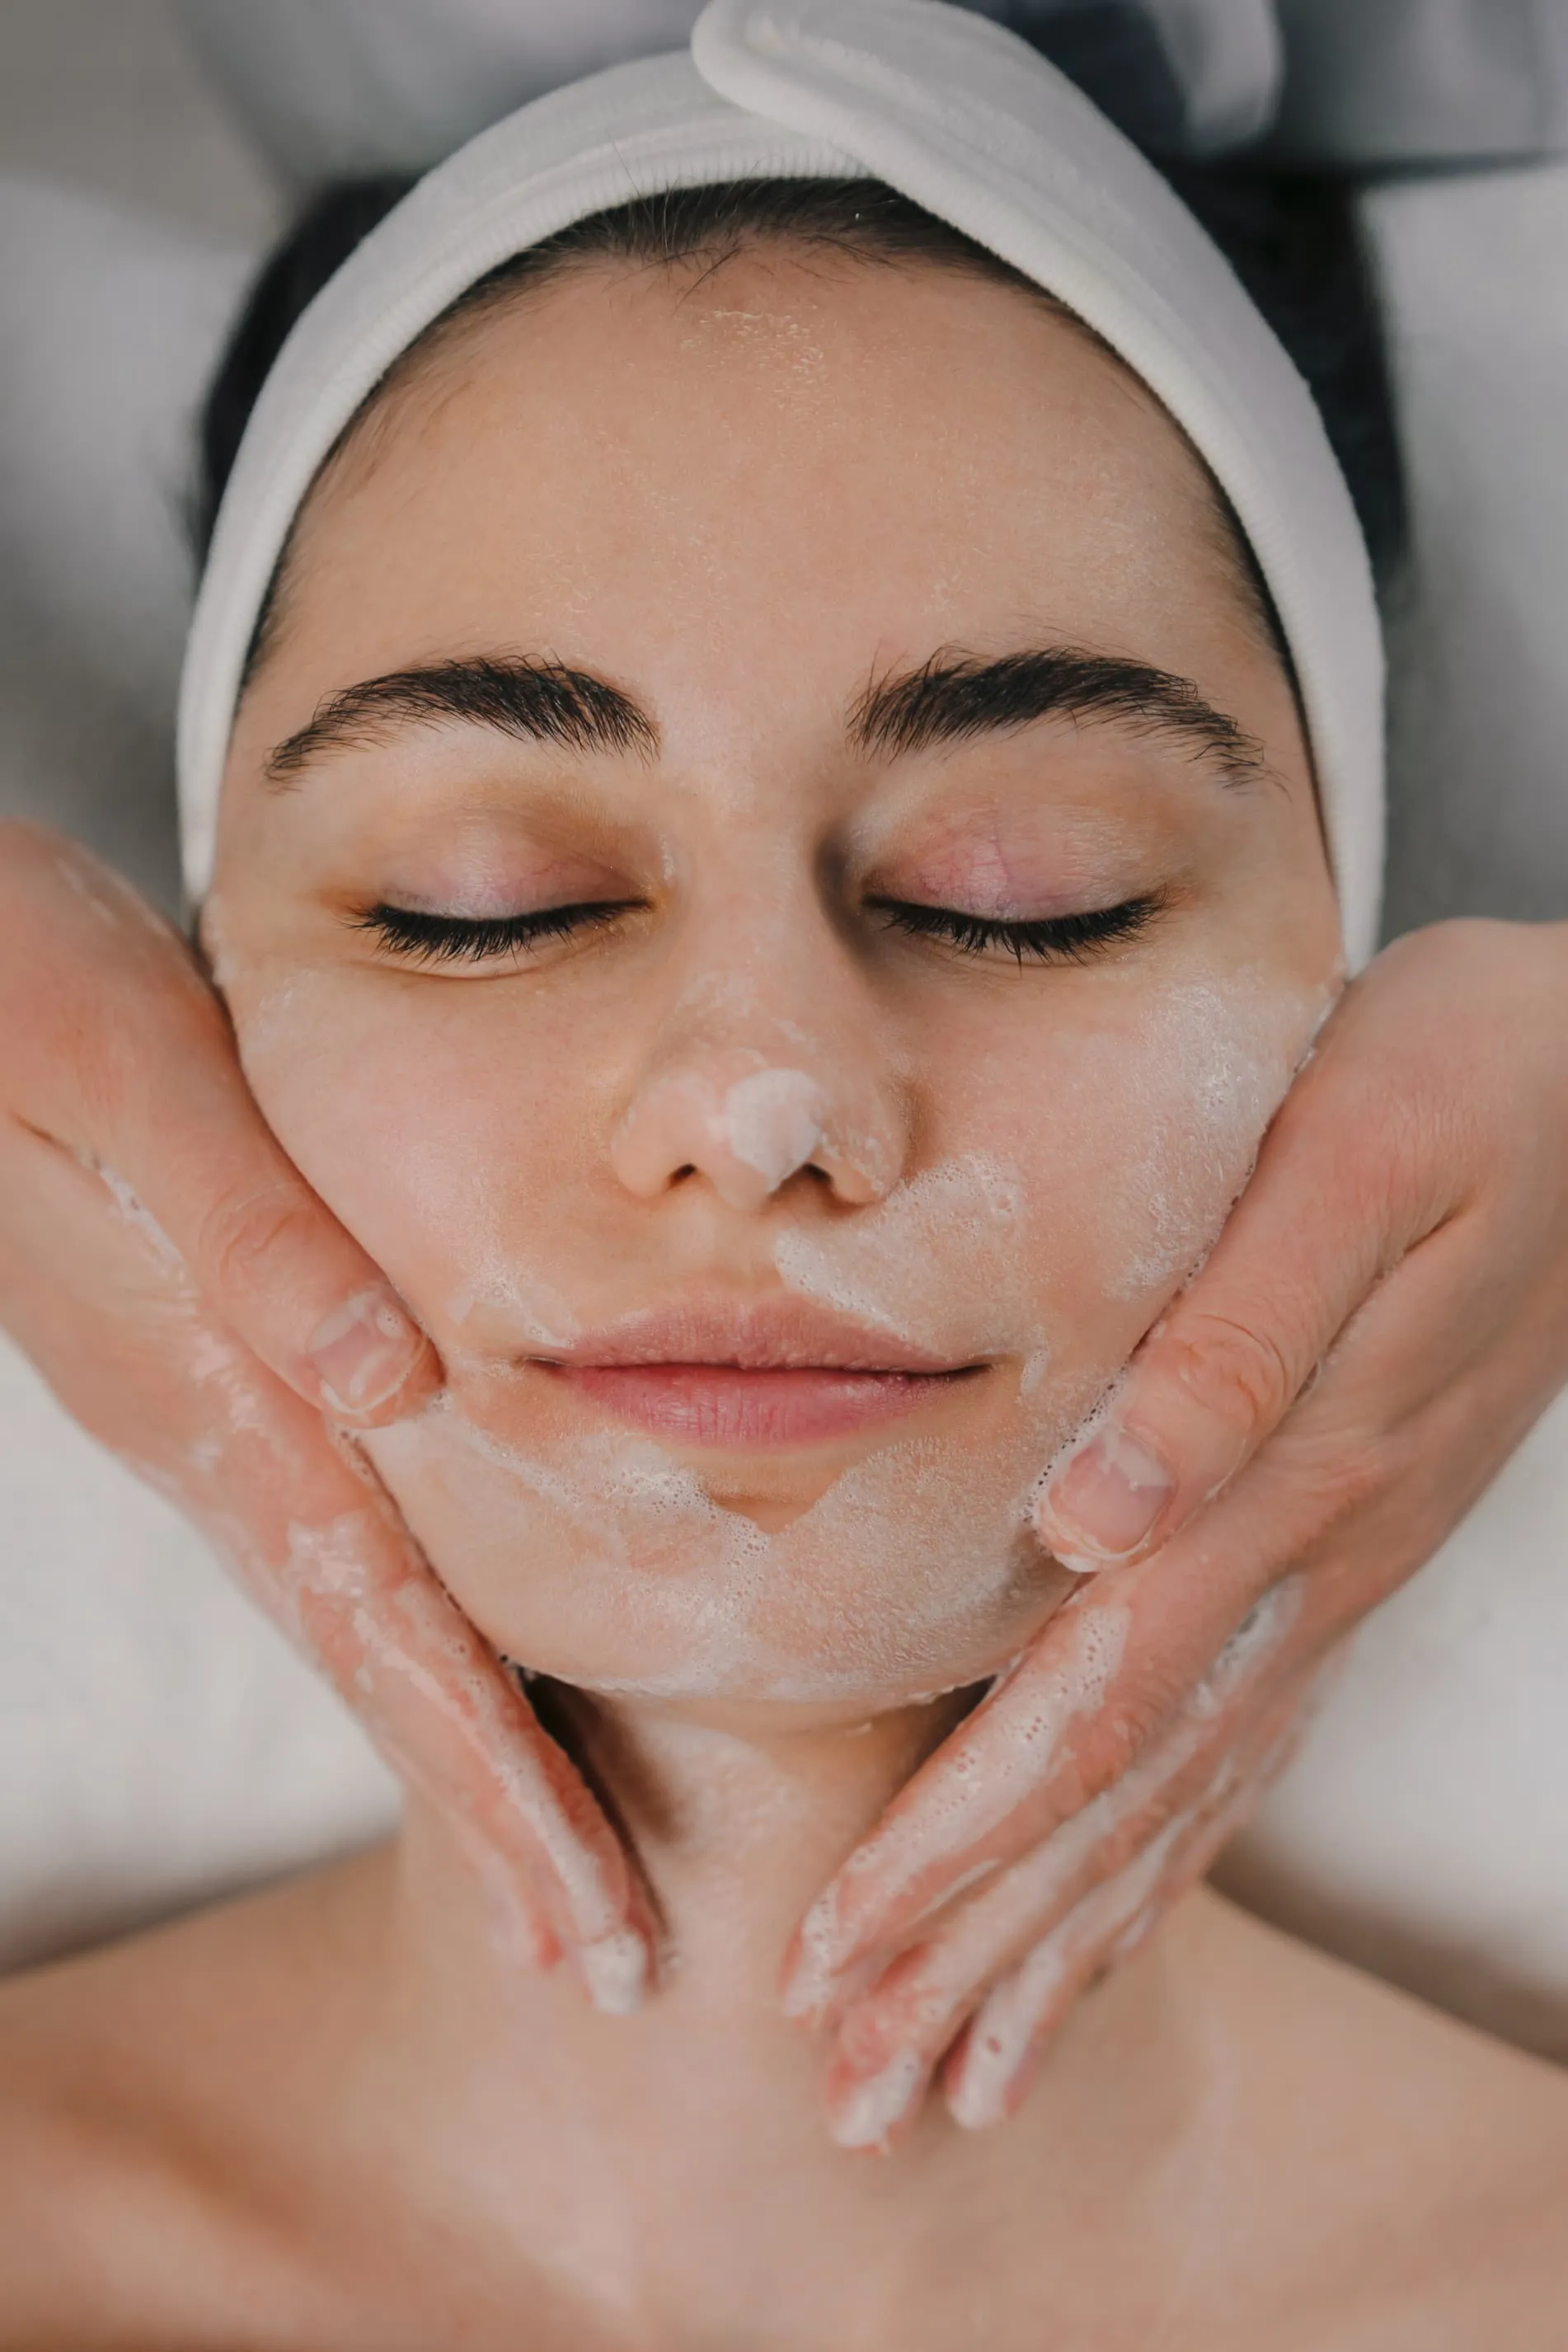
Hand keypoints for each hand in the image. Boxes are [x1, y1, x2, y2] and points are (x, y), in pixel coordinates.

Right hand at [0, 822, 653, 2007]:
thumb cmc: (18, 974)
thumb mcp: (119, 1050)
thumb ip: (243, 1214)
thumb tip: (389, 1377)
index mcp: (213, 1386)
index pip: (382, 1623)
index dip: (489, 1775)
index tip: (582, 1922)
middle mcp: (215, 1435)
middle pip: (381, 1664)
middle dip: (498, 1819)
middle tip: (606, 1970)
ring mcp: (204, 1417)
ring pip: (360, 1617)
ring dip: (462, 1752)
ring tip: (559, 1881)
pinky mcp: (207, 1374)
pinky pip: (336, 1538)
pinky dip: (417, 1635)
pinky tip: (465, 1673)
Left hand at [788, 918, 1567, 2143]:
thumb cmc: (1466, 1082)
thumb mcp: (1351, 1165)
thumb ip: (1229, 1343)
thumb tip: (1086, 1515)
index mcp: (1284, 1479)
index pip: (1085, 1709)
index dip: (955, 1848)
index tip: (835, 1964)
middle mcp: (1310, 1560)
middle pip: (1119, 1800)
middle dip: (979, 1950)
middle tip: (865, 2097)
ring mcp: (1341, 1569)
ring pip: (1185, 1803)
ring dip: (1066, 1947)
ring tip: (971, 2074)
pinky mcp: (1354, 1541)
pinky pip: (1248, 1744)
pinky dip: (1168, 1859)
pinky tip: (1118, 1920)